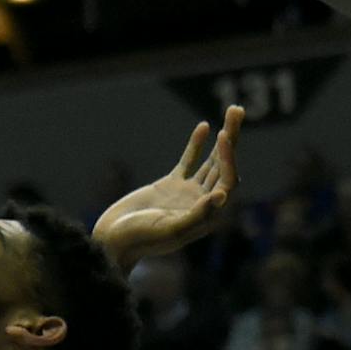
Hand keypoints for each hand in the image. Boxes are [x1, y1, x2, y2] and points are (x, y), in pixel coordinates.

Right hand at [91, 106, 243, 269]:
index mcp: (207, 216)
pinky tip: (204, 126)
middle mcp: (202, 203)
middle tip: (236, 109)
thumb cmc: (140, 239)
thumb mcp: (170, 229)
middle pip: (224, 167)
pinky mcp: (171, 185)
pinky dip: (196, 145)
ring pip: (211, 161)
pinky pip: (189, 161)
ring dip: (221, 138)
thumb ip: (196, 215)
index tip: (224, 136)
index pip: (227, 182)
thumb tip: (221, 196)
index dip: (229, 158)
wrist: (114, 240)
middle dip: (231, 139)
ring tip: (232, 111)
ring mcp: (187, 193)